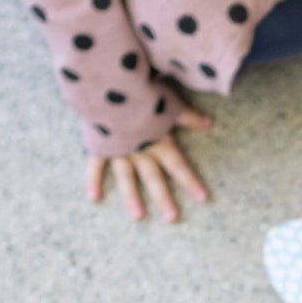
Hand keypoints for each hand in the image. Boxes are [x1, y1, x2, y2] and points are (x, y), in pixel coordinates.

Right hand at [85, 102, 213, 222]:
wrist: (109, 84)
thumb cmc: (141, 92)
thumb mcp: (167, 103)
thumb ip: (187, 116)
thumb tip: (208, 123)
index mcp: (158, 141)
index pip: (178, 165)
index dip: (190, 181)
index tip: (203, 198)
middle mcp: (140, 150)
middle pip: (154, 178)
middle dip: (164, 198)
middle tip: (172, 218)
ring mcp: (119, 150)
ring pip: (127, 178)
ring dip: (132, 198)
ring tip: (138, 216)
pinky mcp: (99, 145)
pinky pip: (95, 165)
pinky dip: (93, 180)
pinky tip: (93, 198)